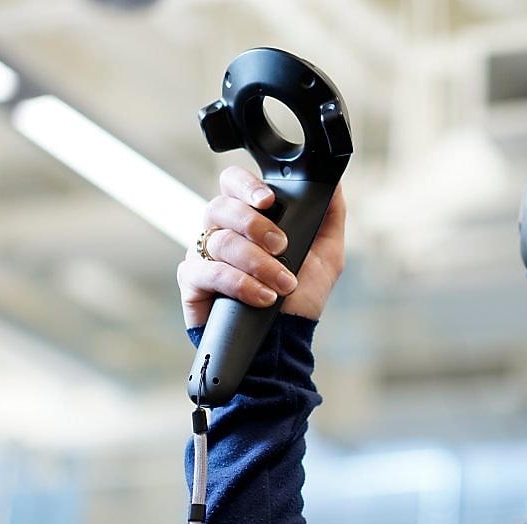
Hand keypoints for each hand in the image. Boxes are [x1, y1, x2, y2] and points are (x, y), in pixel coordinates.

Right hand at [177, 165, 346, 326]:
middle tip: (282, 246)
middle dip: (255, 225)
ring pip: (219, 241)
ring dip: (258, 263)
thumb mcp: (327, 255)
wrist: (287, 338)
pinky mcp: (193, 282)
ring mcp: (203, 255)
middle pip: (220, 207)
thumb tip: (333, 184)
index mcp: (248, 217)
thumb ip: (329, 216)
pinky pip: (207, 272)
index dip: (246, 185)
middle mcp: (221, 231)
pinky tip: (263, 297)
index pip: (233, 182)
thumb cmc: (301, 296)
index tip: (268, 200)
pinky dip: (240, 284)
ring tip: (283, 284)